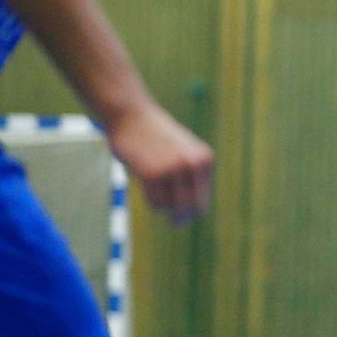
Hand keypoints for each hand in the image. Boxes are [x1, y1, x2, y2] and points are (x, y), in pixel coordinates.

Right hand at [106, 99, 212, 226]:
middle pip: (191, 209)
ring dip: (163, 208)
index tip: (181, 212)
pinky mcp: (153, 174)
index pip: (203, 202)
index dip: (191, 211)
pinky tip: (147, 190)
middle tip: (174, 221)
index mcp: (204, 161)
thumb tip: (195, 212)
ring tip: (156, 193)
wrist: (131, 115)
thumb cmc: (155, 136)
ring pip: (171, 208)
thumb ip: (192, 175)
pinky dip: (151, 202)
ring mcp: (174, 170)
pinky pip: (155, 203)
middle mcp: (193, 166)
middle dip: (180, 218)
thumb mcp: (184, 152)